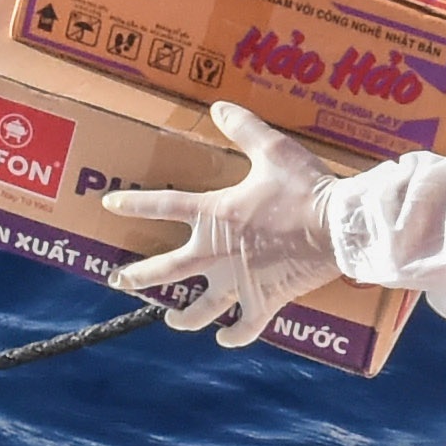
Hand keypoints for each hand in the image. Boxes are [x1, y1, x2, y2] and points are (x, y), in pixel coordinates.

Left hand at [102, 104, 340, 348]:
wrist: (337, 226)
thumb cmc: (304, 187)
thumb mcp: (273, 149)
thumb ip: (243, 128)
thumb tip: (219, 106)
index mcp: (214, 215)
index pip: (163, 206)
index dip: (134, 204)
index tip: (109, 204)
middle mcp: (217, 253)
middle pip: (167, 270)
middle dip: (138, 277)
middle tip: (117, 280)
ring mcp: (239, 281)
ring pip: (201, 309)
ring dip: (183, 317)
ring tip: (171, 320)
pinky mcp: (265, 301)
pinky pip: (245, 327)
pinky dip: (235, 336)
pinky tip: (225, 339)